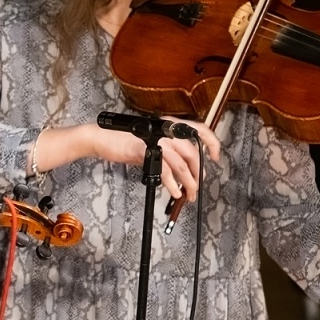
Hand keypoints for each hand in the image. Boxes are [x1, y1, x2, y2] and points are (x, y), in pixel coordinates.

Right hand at [93, 119, 220, 200]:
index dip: (212, 143)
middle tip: (197, 187)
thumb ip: (168, 150)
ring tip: (188, 194)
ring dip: (188, 183)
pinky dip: (172, 184)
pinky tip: (174, 192)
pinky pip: (165, 170)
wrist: (103, 138)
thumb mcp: (152, 142)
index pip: (199, 129)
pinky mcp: (145, 150)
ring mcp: (155, 139)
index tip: (215, 158)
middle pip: (192, 153)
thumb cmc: (125, 141)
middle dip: (198, 174)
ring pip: (181, 164)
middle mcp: (165, 129)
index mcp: (170, 124)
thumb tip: (185, 166)